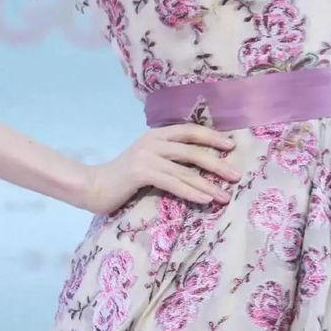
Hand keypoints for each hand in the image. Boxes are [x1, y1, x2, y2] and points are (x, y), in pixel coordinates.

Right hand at [84, 123, 240, 214]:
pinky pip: (173, 182)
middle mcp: (154, 141)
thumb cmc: (123, 177)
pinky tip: (205, 200)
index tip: (231, 146)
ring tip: (225, 195)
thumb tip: (197, 164)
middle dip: (217, 162)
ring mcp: (147, 155)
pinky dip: (192, 192)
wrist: (93, 186)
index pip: (190, 130)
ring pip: (186, 169)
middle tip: (236, 175)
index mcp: (157, 134)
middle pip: (193, 149)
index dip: (212, 136)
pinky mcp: (141, 172)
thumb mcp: (148, 160)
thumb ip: (168, 157)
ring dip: (208, 184)